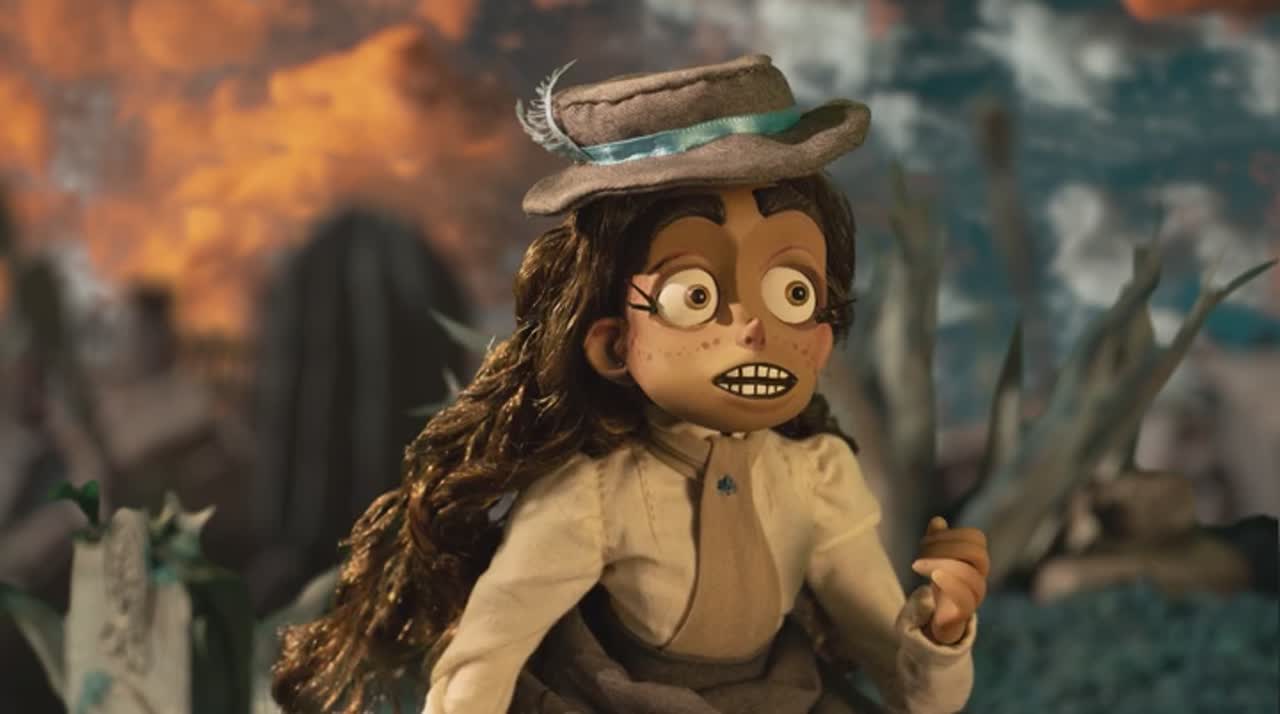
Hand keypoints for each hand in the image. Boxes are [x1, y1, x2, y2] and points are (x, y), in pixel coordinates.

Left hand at [911, 516, 988, 644]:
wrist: (942, 620)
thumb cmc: (942, 585)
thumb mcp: (936, 559)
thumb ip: (937, 540)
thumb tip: (938, 520)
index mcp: (975, 560)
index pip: (976, 537)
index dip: (951, 533)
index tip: (926, 539)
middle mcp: (979, 576)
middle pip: (977, 553)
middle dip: (946, 547)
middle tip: (920, 552)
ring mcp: (974, 596)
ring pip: (970, 575)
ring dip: (941, 564)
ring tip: (917, 566)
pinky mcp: (965, 613)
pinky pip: (966, 599)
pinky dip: (949, 584)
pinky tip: (933, 577)